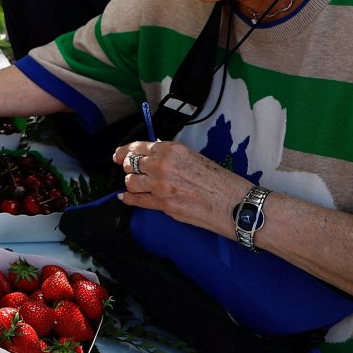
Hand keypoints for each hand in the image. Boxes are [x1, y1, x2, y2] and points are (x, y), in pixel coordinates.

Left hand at [113, 140, 244, 235]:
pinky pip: (137, 200)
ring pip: (131, 182)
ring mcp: (160, 186)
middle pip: (131, 164)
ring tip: (135, 185)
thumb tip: (154, 154)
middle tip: (130, 170)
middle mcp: (162, 165)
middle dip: (129, 167)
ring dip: (132, 183)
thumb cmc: (220, 181)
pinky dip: (128, 199)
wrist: (234, 204)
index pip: (138, 147)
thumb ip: (171, 156)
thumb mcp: (194, 157)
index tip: (118, 155)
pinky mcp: (163, 205)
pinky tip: (125, 198)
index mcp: (171, 150)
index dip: (124, 151)